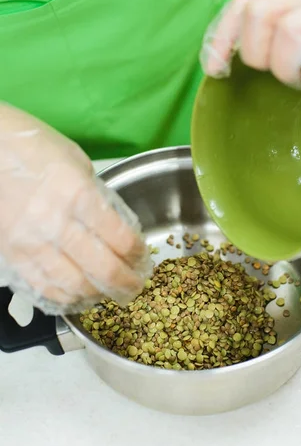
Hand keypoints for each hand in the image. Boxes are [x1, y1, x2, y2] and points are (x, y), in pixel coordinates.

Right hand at [0, 104, 150, 313]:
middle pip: (102, 268)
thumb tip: (116, 227)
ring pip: (73, 285)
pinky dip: (65, 297)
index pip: (120, 237)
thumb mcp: (77, 163)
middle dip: (126, 284)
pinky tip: (78, 296)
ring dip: (98, 295)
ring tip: (109, 294)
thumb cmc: (33, 148)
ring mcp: (31, 241)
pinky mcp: (12, 254)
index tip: (142, 257)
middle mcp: (56, 222)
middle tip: (135, 287)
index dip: (137, 254)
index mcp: (78, 194)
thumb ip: (97, 196)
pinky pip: (43, 286)